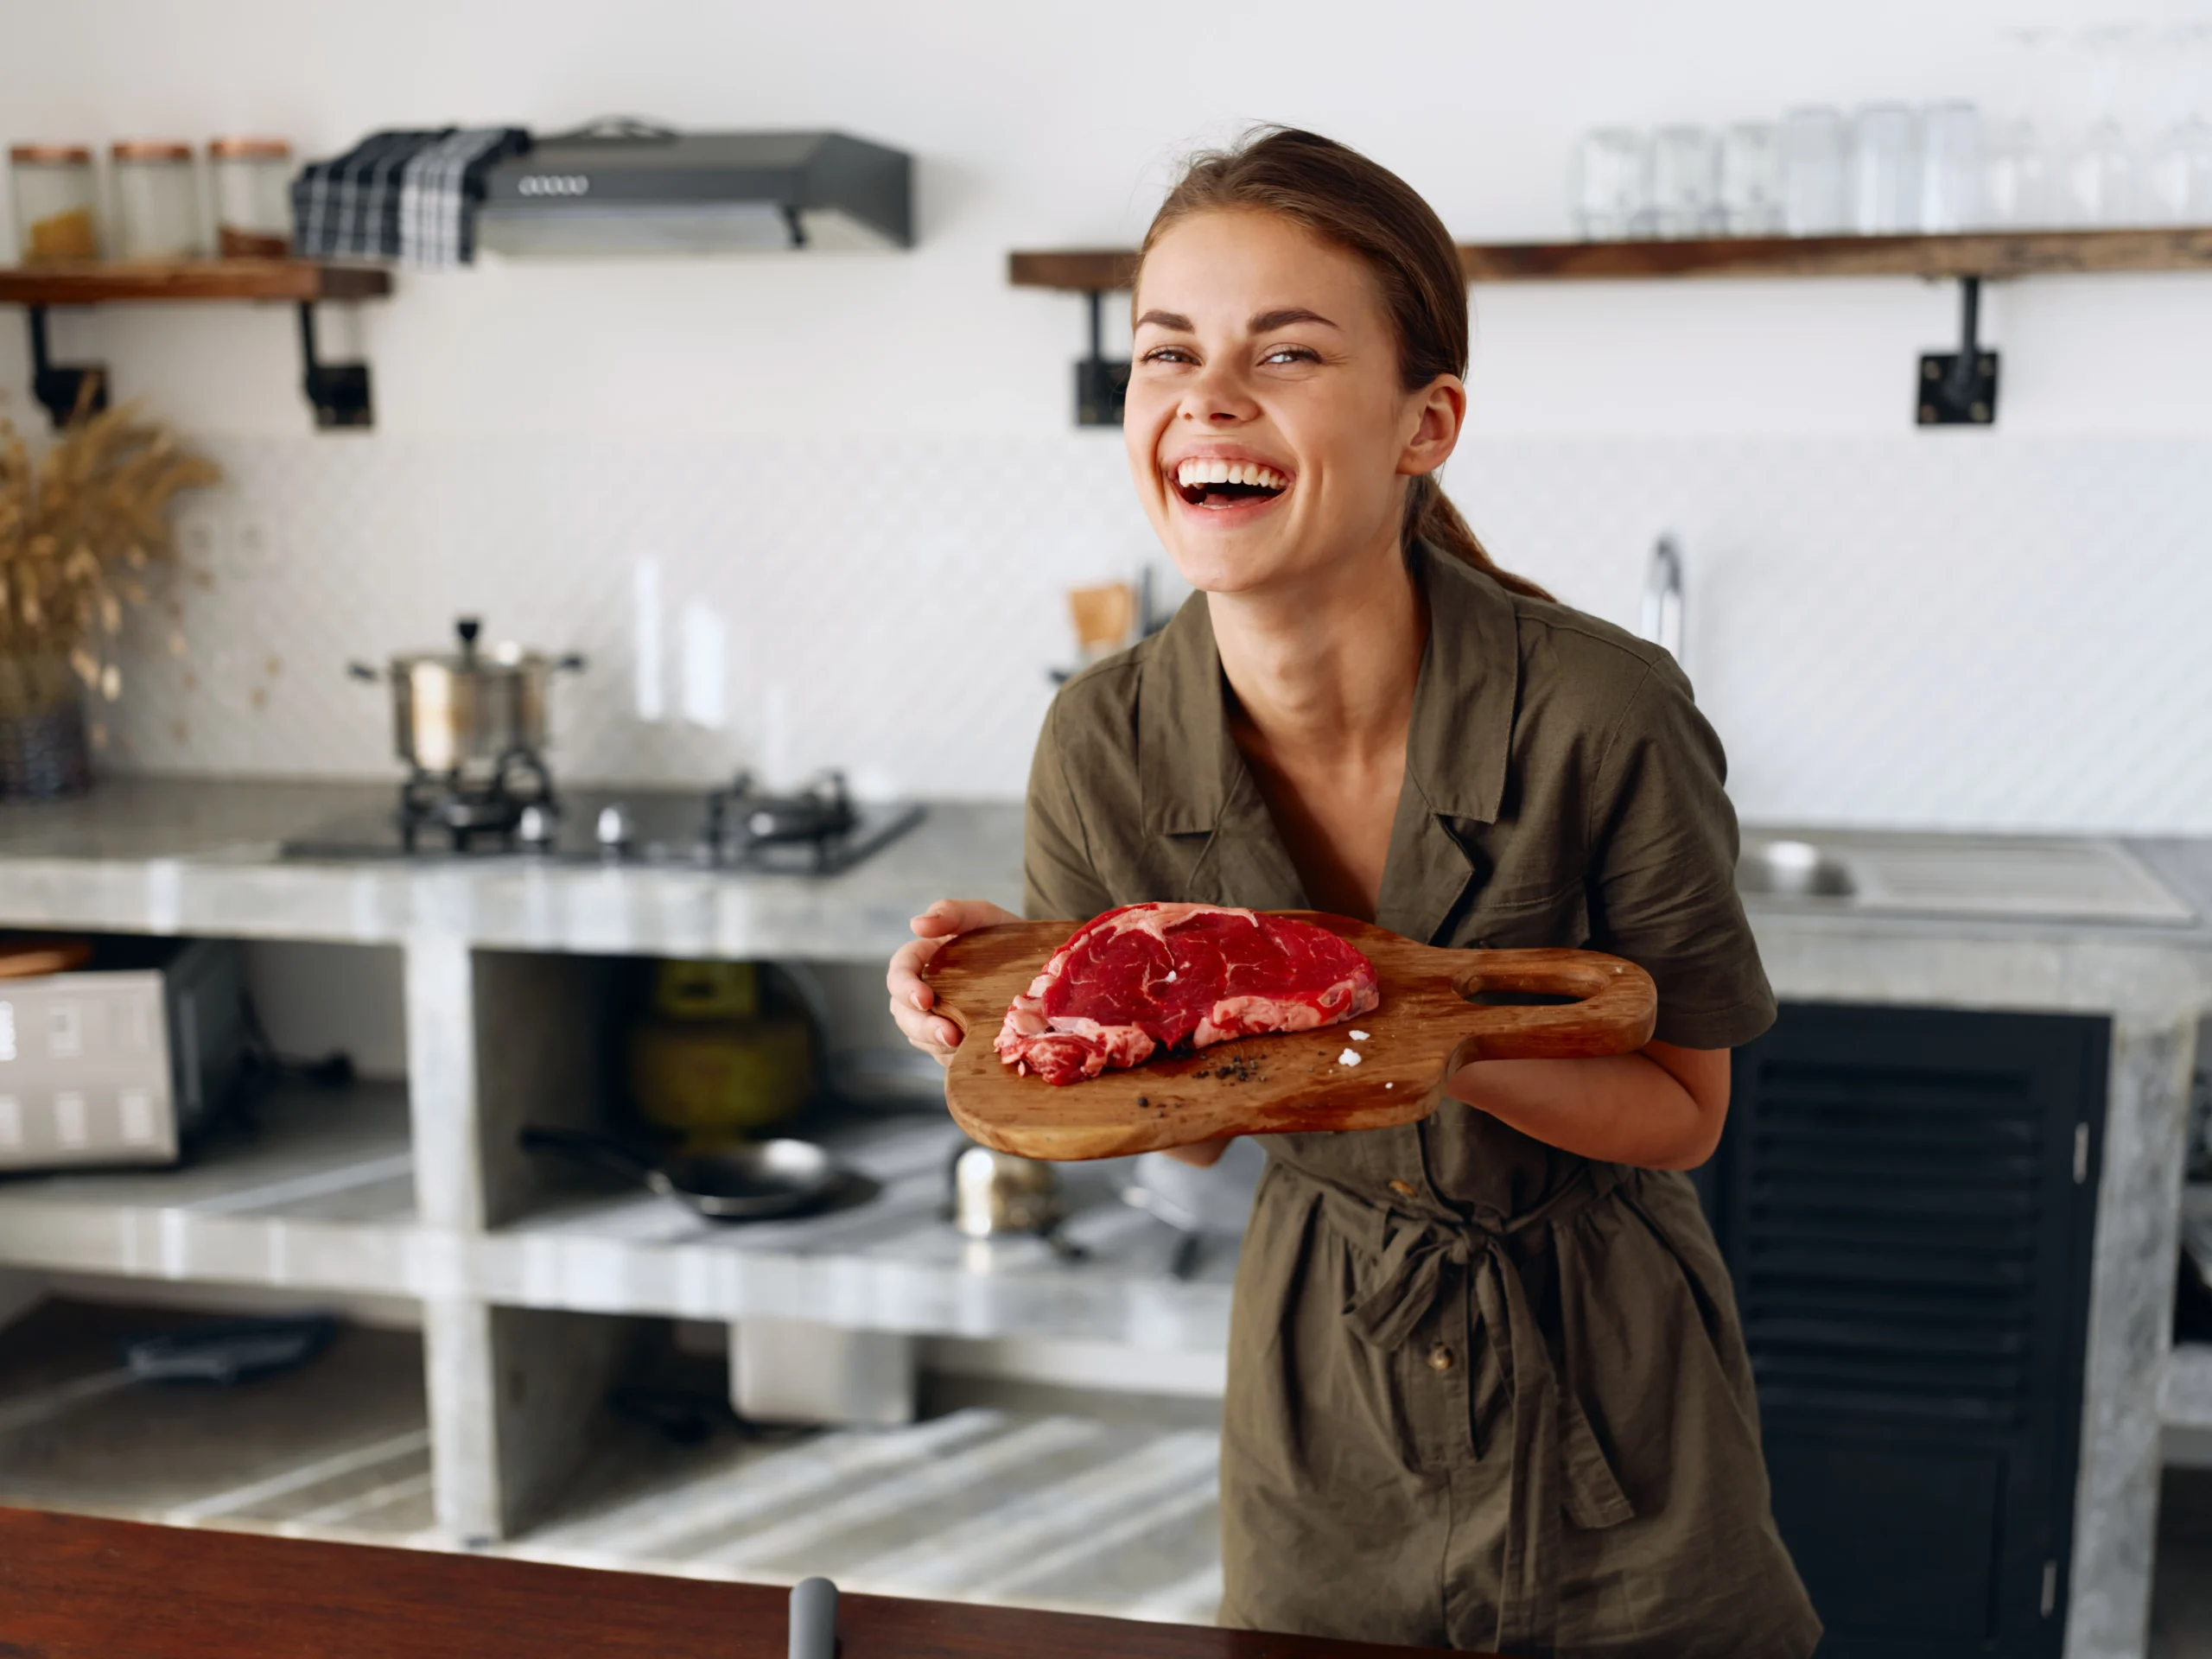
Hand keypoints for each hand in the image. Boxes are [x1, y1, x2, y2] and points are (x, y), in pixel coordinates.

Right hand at [886, 899, 1021, 1064]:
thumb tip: (916, 924)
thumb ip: (951, 912)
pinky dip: (953, 1056)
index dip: (904, 987)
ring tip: (964, 1045)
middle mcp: (924, 988)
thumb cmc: (1006, 935)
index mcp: (924, 957)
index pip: (899, 971)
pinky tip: (972, 1053)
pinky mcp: (955, 1039)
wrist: (1040, 964)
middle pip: (902, 1011)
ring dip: (936, 1044)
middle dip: (922, 1026)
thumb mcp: (983, 916)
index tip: (925, 999)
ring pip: (919, 1036)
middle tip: (950, 1035)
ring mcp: (938, 1016)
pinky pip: (943, 1054)